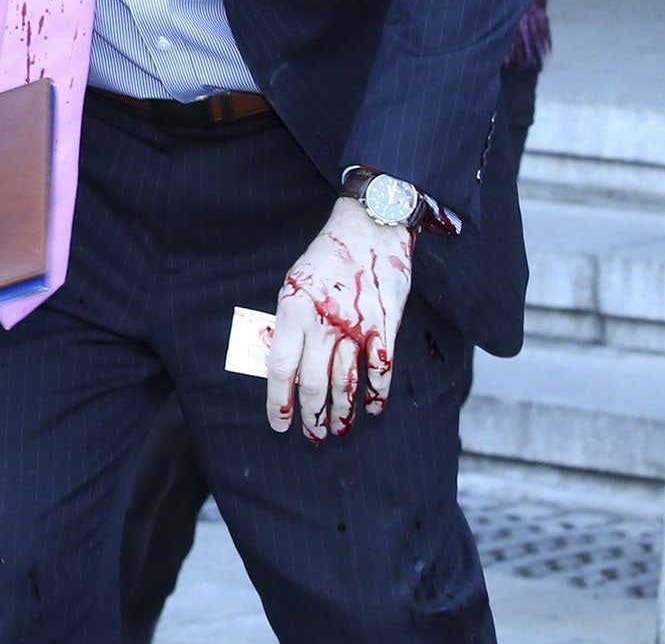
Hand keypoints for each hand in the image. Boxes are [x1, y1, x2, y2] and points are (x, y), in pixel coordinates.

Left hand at [266, 198, 413, 440]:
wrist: (368, 228)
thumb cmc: (325, 258)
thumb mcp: (293, 285)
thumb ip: (288, 324)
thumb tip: (282, 365)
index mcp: (293, 310)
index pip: (281, 369)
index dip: (279, 402)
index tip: (280, 424)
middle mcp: (323, 322)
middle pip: (315, 383)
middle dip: (312, 416)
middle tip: (312, 436)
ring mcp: (356, 326)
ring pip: (347, 383)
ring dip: (342, 412)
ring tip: (337, 430)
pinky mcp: (384, 326)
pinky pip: (380, 370)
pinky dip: (377, 394)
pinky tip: (373, 408)